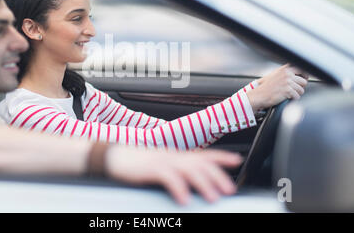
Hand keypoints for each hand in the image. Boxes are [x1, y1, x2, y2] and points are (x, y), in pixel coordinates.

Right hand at [105, 146, 241, 204]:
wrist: (115, 157)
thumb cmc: (139, 164)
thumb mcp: (163, 166)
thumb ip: (179, 171)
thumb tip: (195, 182)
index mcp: (178, 156)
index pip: (204, 154)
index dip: (222, 157)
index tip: (237, 161)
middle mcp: (174, 156)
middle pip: (201, 163)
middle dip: (218, 176)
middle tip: (229, 191)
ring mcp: (163, 161)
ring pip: (189, 169)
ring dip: (203, 183)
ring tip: (213, 198)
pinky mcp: (151, 168)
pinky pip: (168, 177)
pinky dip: (178, 188)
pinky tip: (184, 199)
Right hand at [247, 64, 308, 110]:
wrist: (259, 95)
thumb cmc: (265, 87)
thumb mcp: (275, 75)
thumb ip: (285, 72)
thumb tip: (297, 74)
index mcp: (284, 69)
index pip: (302, 69)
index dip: (304, 75)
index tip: (303, 79)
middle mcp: (287, 74)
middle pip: (303, 81)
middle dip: (300, 87)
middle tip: (294, 90)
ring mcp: (287, 82)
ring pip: (301, 90)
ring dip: (297, 94)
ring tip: (289, 95)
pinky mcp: (288, 91)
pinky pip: (297, 96)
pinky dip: (293, 99)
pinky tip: (287, 98)